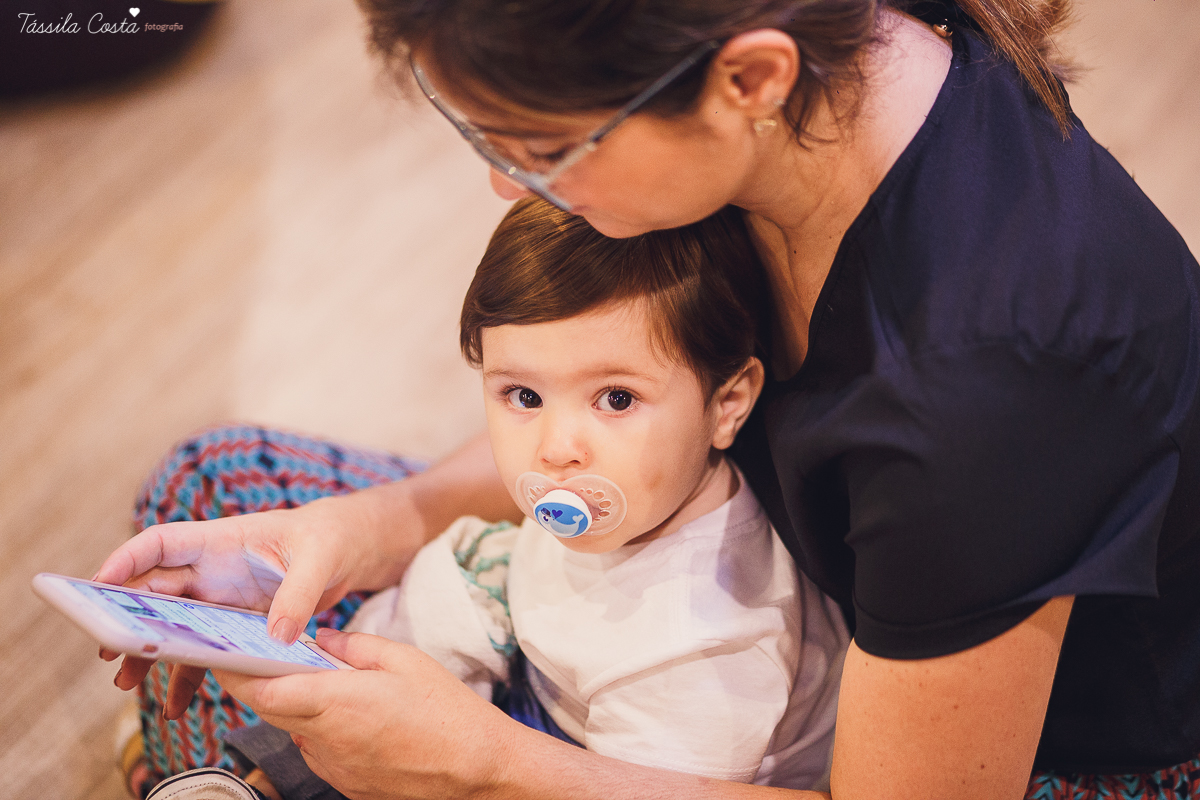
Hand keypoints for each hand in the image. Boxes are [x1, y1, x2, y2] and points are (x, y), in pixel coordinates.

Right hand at [96, 494, 371, 716]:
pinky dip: (189, 676)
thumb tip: (277, 636)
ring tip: (128, 685)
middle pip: (154, 592)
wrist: (350, 549)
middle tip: (109, 653)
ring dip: (149, 654)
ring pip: (171, 627)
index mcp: (224, 540)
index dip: (127, 560)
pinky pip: (203, 651)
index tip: (99, 583)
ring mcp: (221, 598)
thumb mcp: (321, 558)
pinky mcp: (236, 624)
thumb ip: (300, 594)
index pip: (162, 543)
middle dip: (127, 619)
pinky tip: (177, 705)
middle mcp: (213, 569)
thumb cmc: (331, 537)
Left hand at [215, 629, 522, 799]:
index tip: (220, 651)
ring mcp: (332, 767)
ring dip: (300, 707)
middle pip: (271, 710)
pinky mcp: (345, 784)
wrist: (477, 770)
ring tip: (333, 686)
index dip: (232, 672)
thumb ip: (354, 647)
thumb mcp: (404, 660)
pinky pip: (319, 751)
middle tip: (269, 655)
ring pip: (297, 731)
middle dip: (264, 682)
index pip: (260, 691)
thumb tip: (323, 640)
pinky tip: (357, 717)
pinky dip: (324, 730)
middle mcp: (324, 740)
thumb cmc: (447, 714)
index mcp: (335, 702)